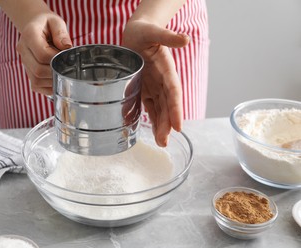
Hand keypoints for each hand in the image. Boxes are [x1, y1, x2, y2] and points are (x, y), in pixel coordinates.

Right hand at [16, 11, 71, 95]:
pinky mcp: (27, 71)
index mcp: (29, 35)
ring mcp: (24, 62)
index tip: (65, 56)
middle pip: (38, 70)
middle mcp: (23, 50)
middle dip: (55, 71)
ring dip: (52, 80)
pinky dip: (47, 87)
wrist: (35, 26)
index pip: (42, 54)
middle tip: (66, 67)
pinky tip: (56, 80)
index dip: (57, 59)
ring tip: (62, 73)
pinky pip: (35, 86)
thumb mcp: (56, 22)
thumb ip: (61, 33)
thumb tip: (66, 47)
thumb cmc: (47, 25)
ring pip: (36, 80)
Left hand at [122, 19, 188, 146]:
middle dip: (166, 124)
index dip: (176, 109)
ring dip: (161, 126)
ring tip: (161, 142)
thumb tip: (185, 39)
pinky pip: (149, 107)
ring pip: (160, 110)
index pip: (174, 92)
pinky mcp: (146, 89)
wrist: (136, 34)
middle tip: (164, 141)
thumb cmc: (144, 31)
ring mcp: (155, 87)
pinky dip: (151, 119)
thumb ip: (167, 36)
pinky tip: (153, 132)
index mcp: (167, 69)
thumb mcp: (153, 31)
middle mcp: (163, 81)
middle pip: (167, 105)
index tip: (178, 125)